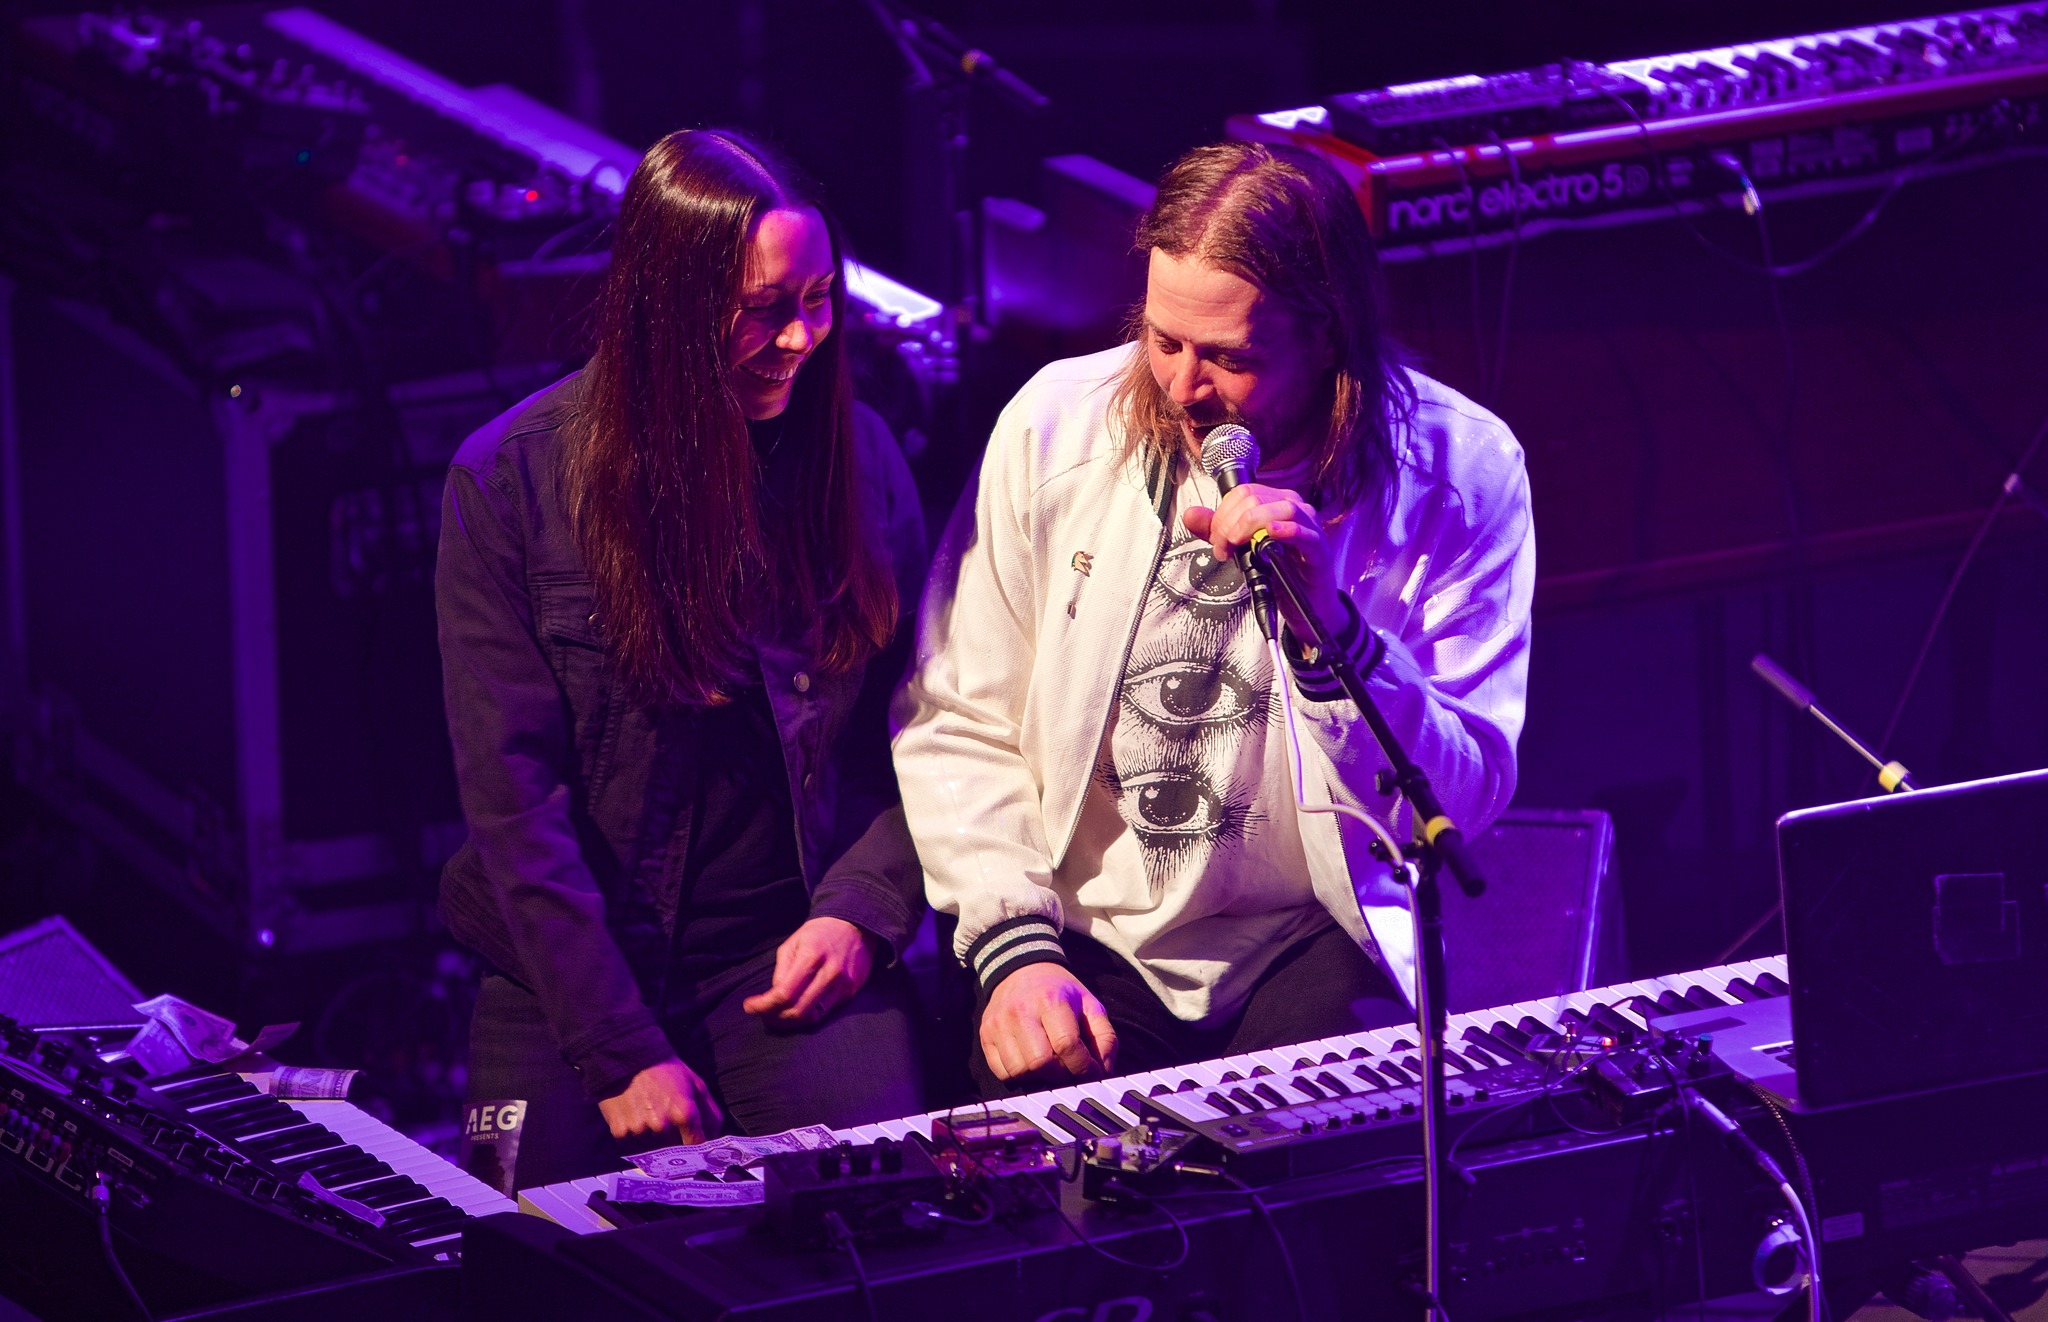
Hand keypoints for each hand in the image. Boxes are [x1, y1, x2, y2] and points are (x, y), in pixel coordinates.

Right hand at [597, 1058, 720, 1142]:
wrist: (629, 1058)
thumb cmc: (667, 1071)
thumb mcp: (696, 1085)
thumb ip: (711, 1115)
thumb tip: (714, 1142)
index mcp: (684, 1112)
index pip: (696, 1147)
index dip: (698, 1151)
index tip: (698, 1152)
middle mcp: (662, 1125)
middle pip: (675, 1153)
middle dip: (677, 1145)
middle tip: (673, 1131)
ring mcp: (640, 1130)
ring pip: (654, 1152)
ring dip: (656, 1145)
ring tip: (653, 1122)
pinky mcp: (620, 1132)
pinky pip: (634, 1149)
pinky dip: (638, 1141)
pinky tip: (638, 1122)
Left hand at [742, 916, 875, 1024]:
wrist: (855, 926)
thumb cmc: (819, 933)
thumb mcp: (793, 943)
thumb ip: (782, 970)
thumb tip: (774, 998)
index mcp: (812, 956)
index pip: (785, 993)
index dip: (764, 1005)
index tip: (749, 1007)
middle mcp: (830, 973)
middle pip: (799, 1011)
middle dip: (776, 1018)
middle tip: (763, 1015)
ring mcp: (844, 985)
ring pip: (813, 1017)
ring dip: (791, 1022)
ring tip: (778, 1016)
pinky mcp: (851, 992)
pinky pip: (826, 1012)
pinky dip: (808, 1014)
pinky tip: (798, 1008)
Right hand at [980, 963, 1117, 1083]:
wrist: (1021, 969)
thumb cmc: (1058, 990)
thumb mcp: (1089, 1003)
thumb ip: (1104, 1037)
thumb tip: (1104, 1070)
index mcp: (1051, 1000)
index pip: (1067, 1046)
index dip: (1083, 1067)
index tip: (1092, 1072)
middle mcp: (1021, 1011)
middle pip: (1040, 1063)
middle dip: (1060, 1074)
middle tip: (1069, 1070)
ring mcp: (999, 1024)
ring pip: (1019, 1070)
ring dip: (1038, 1076)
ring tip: (1049, 1064)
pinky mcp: (986, 1034)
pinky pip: (1001, 1071)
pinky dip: (1018, 1074)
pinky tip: (1029, 1061)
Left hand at [1183, 483, 1342, 640]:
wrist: (1305, 602)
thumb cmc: (1279, 571)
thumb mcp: (1241, 548)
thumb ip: (1217, 531)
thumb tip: (1191, 515)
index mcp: (1275, 501)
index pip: (1243, 493)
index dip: (1222, 515)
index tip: (1217, 542)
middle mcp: (1294, 507)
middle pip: (1256, 500)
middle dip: (1231, 525)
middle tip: (1224, 550)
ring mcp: (1309, 525)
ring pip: (1281, 508)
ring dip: (1250, 526)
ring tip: (1238, 545)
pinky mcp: (1318, 547)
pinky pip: (1304, 532)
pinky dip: (1286, 531)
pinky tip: (1270, 534)